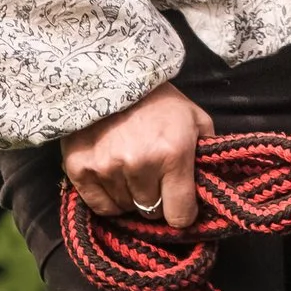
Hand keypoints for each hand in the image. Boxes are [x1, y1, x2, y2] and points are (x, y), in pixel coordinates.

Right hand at [61, 84, 215, 224]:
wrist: (112, 75)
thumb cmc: (160, 101)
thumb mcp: (195, 119)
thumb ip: (206, 153)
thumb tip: (210, 187)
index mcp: (173, 154)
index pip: (180, 215)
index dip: (183, 214)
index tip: (181, 206)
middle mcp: (139, 164)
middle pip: (151, 212)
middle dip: (157, 200)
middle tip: (155, 179)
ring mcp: (107, 168)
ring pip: (126, 208)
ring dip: (132, 197)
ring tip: (133, 171)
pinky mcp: (80, 168)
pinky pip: (100, 206)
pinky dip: (109, 198)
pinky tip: (114, 179)